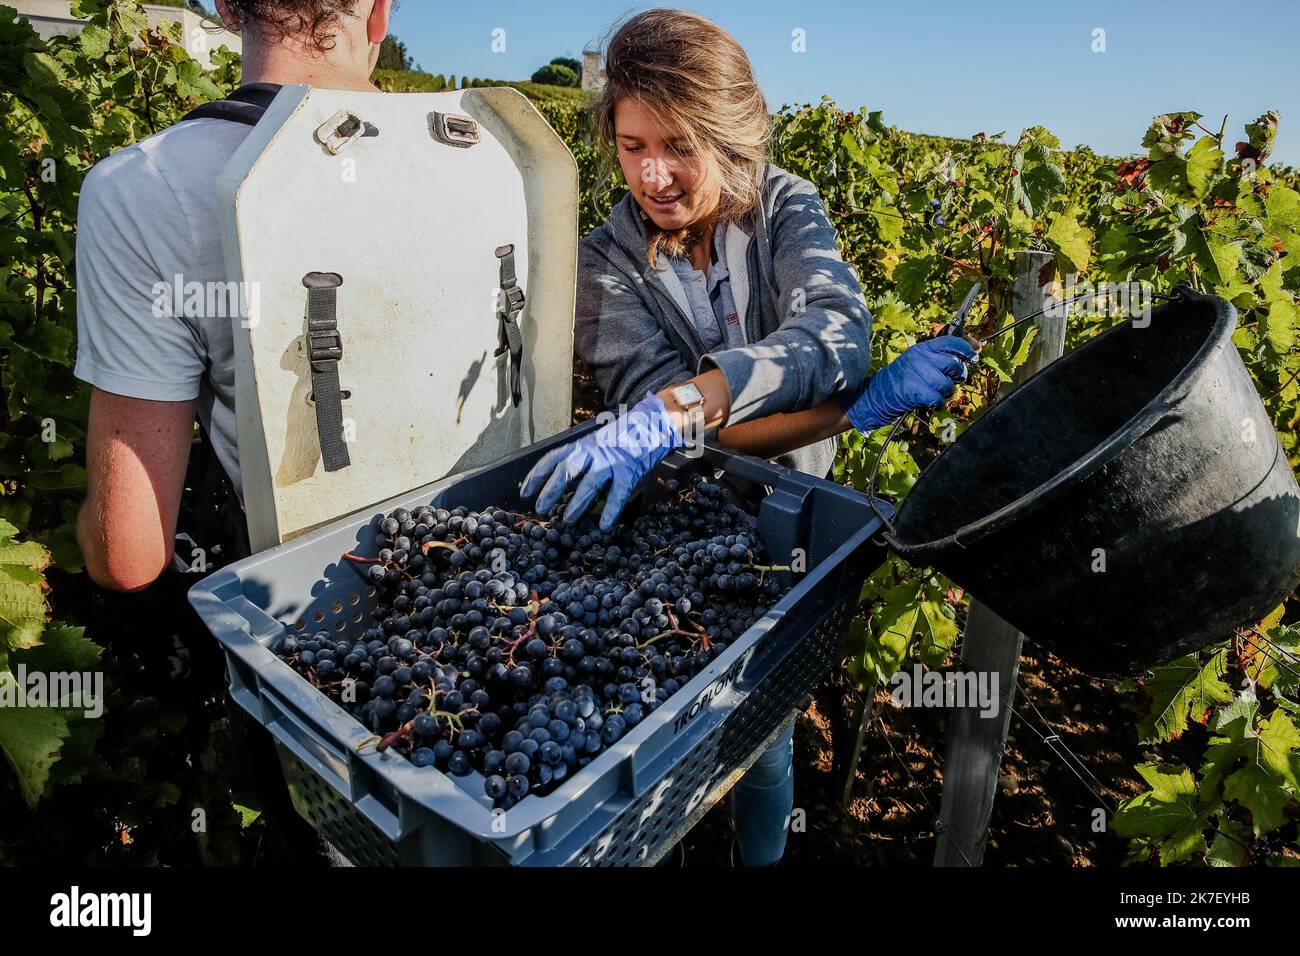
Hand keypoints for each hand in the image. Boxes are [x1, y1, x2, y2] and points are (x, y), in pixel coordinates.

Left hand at [521, 393, 684, 528]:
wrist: (651, 425)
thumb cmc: (620, 439)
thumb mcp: (594, 445)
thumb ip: (579, 459)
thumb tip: (558, 482)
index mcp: (581, 445)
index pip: (553, 458)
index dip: (537, 475)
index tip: (525, 491)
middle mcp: (592, 451)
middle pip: (566, 470)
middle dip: (551, 490)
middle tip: (541, 507)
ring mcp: (610, 461)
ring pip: (589, 483)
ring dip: (576, 503)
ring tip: (567, 520)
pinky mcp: (628, 471)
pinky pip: (618, 494)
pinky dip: (611, 510)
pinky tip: (604, 525)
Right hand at [839, 335, 976, 432]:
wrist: (874, 396)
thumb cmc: (900, 381)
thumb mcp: (917, 363)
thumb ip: (941, 357)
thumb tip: (974, 348)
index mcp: (921, 349)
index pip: (951, 341)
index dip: (966, 347)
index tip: (974, 353)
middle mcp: (920, 358)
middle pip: (954, 364)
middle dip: (958, 375)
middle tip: (951, 380)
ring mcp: (916, 374)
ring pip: (948, 384)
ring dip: (945, 393)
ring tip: (934, 393)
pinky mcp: (914, 391)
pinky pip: (938, 398)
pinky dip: (937, 404)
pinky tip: (930, 402)